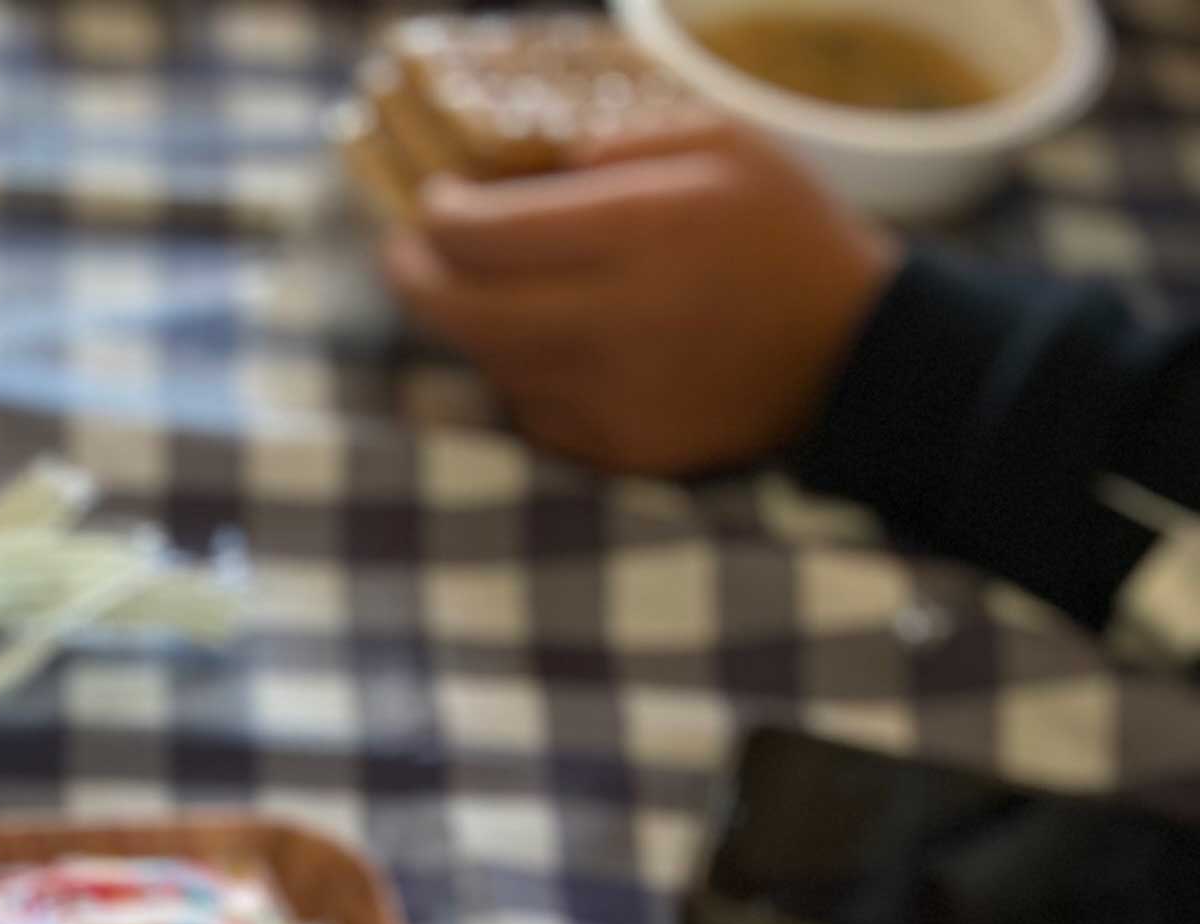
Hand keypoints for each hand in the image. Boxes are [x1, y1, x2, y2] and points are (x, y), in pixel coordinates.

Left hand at [384, 126, 898, 479]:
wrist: (849, 352)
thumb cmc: (782, 231)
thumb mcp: (720, 143)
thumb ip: (620, 143)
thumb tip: (527, 167)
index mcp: (639, 232)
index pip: (484, 234)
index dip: (438, 216)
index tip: (434, 200)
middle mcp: (612, 322)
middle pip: (462, 312)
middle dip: (415, 279)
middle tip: (403, 255)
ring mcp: (610, 398)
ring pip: (493, 365)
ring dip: (474, 326)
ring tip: (486, 289)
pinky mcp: (616, 451)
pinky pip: (533, 413)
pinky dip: (522, 377)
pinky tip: (547, 344)